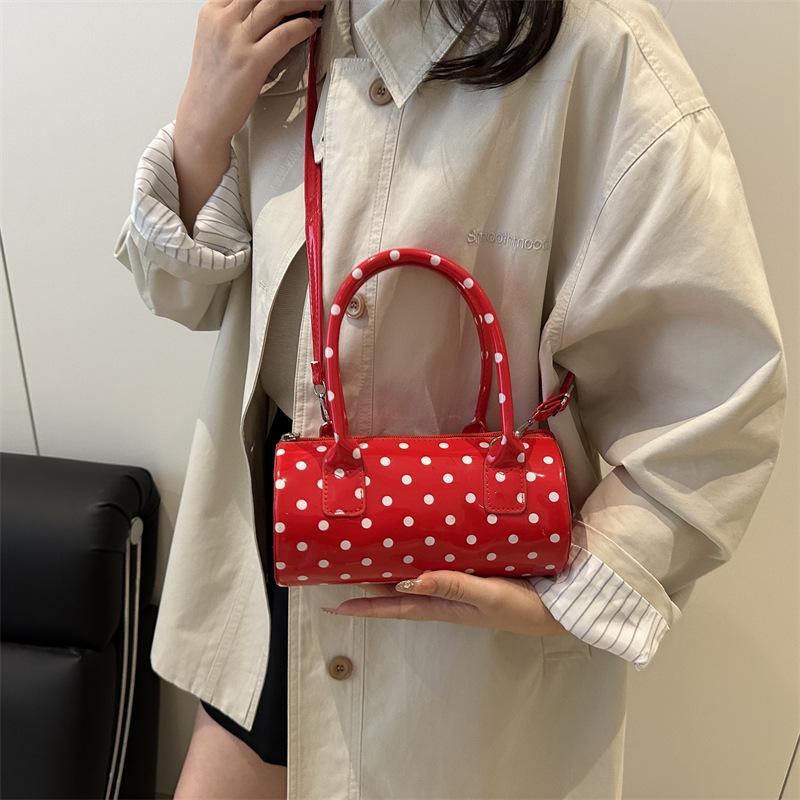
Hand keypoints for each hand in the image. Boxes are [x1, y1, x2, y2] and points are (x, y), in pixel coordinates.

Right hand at [176, 0, 326, 146]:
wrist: (203, 117)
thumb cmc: (214, 85)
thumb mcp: (217, 41)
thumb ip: (236, 23)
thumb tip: (270, 14)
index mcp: (212, 12)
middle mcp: (222, 20)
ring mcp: (237, 40)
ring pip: (276, 3)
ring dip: (304, 1)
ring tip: (318, 4)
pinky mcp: (252, 61)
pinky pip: (284, 34)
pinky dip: (303, 27)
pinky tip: (312, 27)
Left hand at [321, 570, 570, 637]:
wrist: (558, 607)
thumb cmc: (522, 606)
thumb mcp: (487, 596)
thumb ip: (452, 586)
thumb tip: (409, 580)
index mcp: (442, 605)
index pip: (394, 606)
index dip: (364, 606)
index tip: (334, 606)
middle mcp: (444, 598)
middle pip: (397, 594)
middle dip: (368, 589)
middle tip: (339, 575)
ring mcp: (457, 589)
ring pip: (413, 582)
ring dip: (388, 576)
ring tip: (364, 562)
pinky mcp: (472, 576)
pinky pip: (435, 570)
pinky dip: (417, 564)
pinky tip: (414, 552)